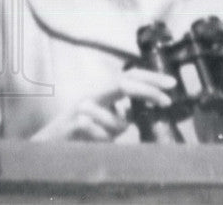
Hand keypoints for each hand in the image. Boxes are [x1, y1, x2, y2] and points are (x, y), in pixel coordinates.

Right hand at [31, 68, 176, 140]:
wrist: (50, 145)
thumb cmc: (82, 132)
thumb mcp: (107, 120)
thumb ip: (124, 113)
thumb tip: (149, 109)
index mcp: (102, 90)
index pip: (129, 76)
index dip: (151, 77)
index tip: (172, 84)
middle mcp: (92, 93)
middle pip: (123, 83)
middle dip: (148, 90)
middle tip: (167, 100)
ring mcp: (82, 107)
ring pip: (116, 120)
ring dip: (117, 133)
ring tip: (105, 137)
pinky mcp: (75, 123)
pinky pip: (102, 135)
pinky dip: (104, 141)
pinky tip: (92, 141)